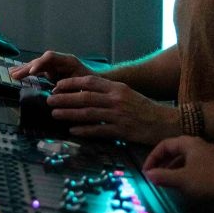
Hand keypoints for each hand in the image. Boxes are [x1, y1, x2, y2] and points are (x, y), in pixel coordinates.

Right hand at [9, 50, 92, 81]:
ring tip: (12, 74)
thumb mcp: (83, 85)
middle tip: (15, 75)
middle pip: (40, 60)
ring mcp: (55, 65)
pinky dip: (28, 72)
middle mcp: (60, 60)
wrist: (97, 80)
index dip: (39, 64)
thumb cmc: (92, 83)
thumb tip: (54, 92)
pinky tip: (17, 75)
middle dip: (27, 67)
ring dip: (25, 69)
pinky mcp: (52, 71)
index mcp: (68, 61)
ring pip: (37, 64)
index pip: (50, 58)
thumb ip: (70, 88)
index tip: (31, 72)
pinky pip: (38, 70)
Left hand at [46, 75, 178, 144]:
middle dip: (65, 98)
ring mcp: (118, 115)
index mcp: (117, 87)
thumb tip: (85, 91)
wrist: (164, 122)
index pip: (90, 81)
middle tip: (49, 100)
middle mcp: (116, 99)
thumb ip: (108, 91)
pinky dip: (84, 130)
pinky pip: (99, 130)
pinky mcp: (121, 131)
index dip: (72, 83)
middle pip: (85, 97)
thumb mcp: (127, 93)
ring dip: (69, 113)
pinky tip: (72, 130)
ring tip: (55, 113)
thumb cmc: (143, 107)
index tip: (58, 85)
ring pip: (88, 113)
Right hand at [142, 136, 213, 199]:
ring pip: (185, 158)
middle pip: (175, 150)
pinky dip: (185, 172)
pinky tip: (184, 185)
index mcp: (189, 143)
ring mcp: (209, 154)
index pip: (165, 145)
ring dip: (173, 168)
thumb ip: (162, 176)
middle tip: (154, 176)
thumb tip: (148, 175)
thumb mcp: (181, 179)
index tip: (146, 172)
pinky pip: (194, 165)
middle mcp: (199, 144)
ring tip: (166, 182)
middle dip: (162, 163)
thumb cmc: (206, 181)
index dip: (153, 157)